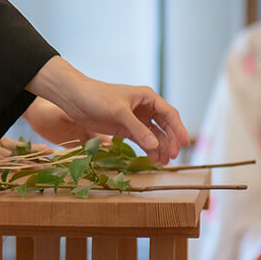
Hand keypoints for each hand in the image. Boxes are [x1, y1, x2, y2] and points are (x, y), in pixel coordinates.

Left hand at [27, 57, 189, 163]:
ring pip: (154, 135)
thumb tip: (155, 146)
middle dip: (170, 141)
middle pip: (164, 126)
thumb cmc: (97, 97)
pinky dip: (148, 149)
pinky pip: (142, 140)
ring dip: (160, 147)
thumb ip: (138, 129)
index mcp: (147, 97)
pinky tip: (152, 159)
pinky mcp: (125, 128)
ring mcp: (135, 119)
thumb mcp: (119, 112)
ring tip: (163, 162)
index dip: (179, 129)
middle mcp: (144, 108)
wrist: (75, 98)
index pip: (169, 113)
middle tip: (172, 157)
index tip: (185, 144)